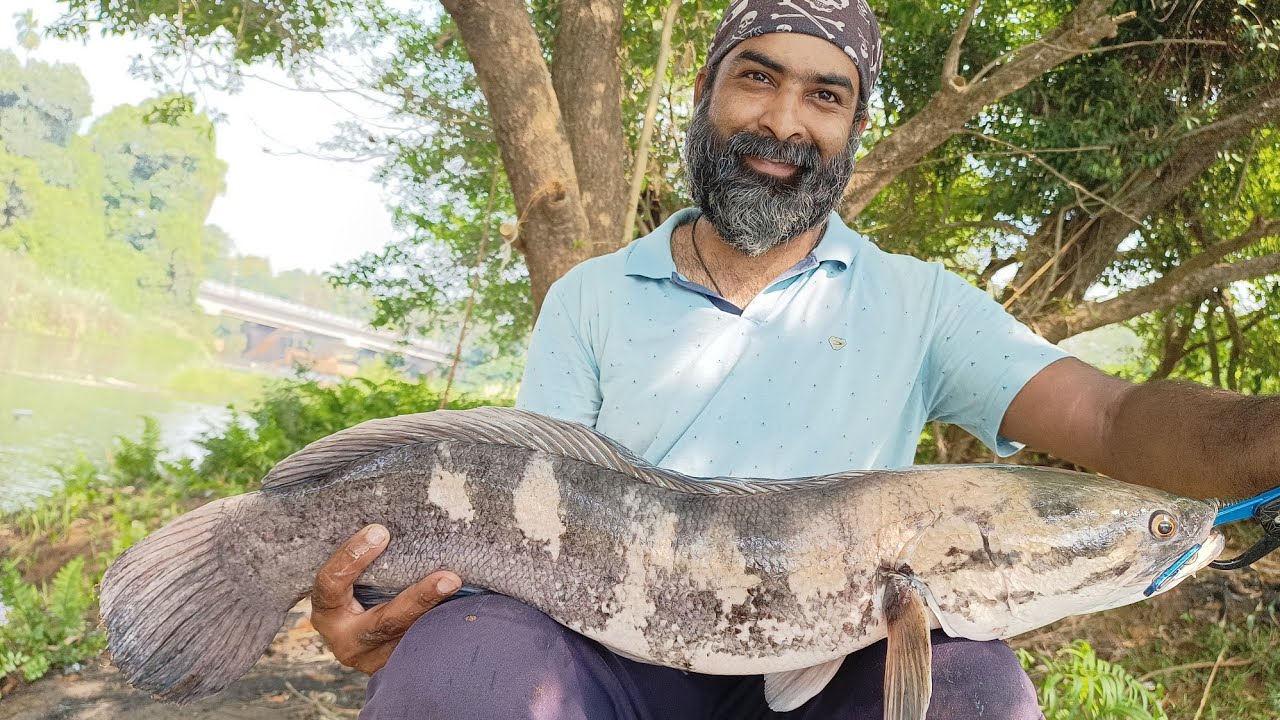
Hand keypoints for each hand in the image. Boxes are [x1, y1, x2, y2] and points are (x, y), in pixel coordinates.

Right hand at [310, 524, 460, 673]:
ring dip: (441, 616)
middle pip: (385, 621)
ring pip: (411, 639)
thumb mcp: (348, 582)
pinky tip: (467, 609)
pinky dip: (446, 628)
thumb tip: (391, 523)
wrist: (355, 640)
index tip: (380, 531)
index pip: (331, 583)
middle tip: (450, 577)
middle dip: (420, 599)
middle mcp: (347, 641)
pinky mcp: (396, 669)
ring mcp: (373, 660)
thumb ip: (364, 562)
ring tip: (466, 594)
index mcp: (327, 612)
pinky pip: (424, 649)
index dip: (352, 557)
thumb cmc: (352, 595)